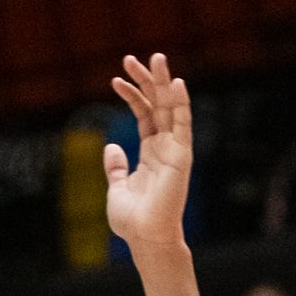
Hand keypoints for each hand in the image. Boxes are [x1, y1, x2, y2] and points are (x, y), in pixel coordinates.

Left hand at [105, 53, 192, 257]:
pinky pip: (183, 124)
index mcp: (150, 152)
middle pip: (157, 103)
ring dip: (163, 81)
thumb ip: (116, 168)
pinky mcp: (182, 156)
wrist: (145, 238)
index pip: (143, 113)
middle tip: (131, 58)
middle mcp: (164, 146)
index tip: (114, 81)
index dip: (131, 95)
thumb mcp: (117, 189)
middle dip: (146, 80)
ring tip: (156, 57)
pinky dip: (181, 103)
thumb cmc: (133, 221)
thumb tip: (112, 147)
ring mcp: (174, 149)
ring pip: (170, 107)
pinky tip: (176, 83)